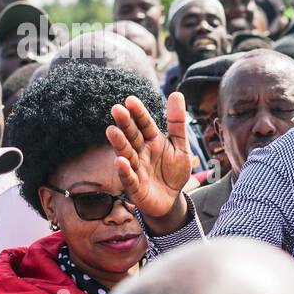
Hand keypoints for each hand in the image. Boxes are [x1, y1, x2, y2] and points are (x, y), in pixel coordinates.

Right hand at [106, 92, 194, 231]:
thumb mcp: (180, 146)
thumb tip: (176, 93)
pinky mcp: (135, 187)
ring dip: (119, 144)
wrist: (172, 199)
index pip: (145, 124)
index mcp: (152, 141)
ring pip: (126, 154)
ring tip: (112, 131)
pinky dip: (124, 170)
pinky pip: (129, 178)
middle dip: (125, 124)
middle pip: (132, 136)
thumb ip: (177, 123)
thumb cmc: (173, 171)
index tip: (131, 100)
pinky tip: (120, 161)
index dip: (139, 113)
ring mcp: (136, 169)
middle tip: (117, 109)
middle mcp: (140, 152)